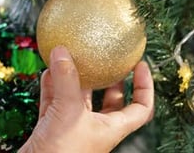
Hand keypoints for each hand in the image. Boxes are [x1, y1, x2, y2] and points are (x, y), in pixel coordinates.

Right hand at [18, 46, 153, 152]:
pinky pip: (54, 102)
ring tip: (72, 58)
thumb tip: (62, 51)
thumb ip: (66, 79)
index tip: (140, 65)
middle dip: (109, 79)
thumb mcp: (69, 110)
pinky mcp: (51, 128)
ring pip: (78, 99)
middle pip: (110, 101)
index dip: (145, 86)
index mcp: (111, 128)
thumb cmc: (62, 152)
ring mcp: (72, 128)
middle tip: (107, 59)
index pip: (141, 108)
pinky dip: (52, 86)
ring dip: (75, 79)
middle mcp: (94, 127)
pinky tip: (49, 71)